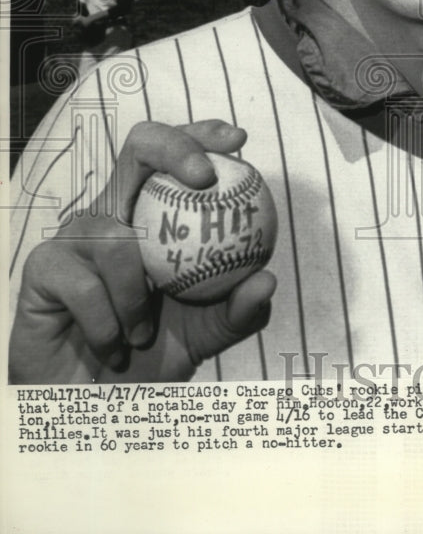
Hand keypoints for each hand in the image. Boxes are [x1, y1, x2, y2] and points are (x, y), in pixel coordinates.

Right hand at [9, 120, 276, 383]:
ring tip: (142, 333)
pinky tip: (112, 344)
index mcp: (154, 213)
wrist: (98, 398)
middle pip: (139, 148)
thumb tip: (267, 279)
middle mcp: (115, 211)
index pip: (176, 156)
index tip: (239, 141)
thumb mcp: (209, 332)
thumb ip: (239, 310)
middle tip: (204, 178)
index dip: (204, 135)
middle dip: (175, 148)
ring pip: (115, 238)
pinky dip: (107, 323)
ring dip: (136, 297)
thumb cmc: (156, 352)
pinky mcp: (44, 264)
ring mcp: (76, 233)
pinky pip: (85, 285)